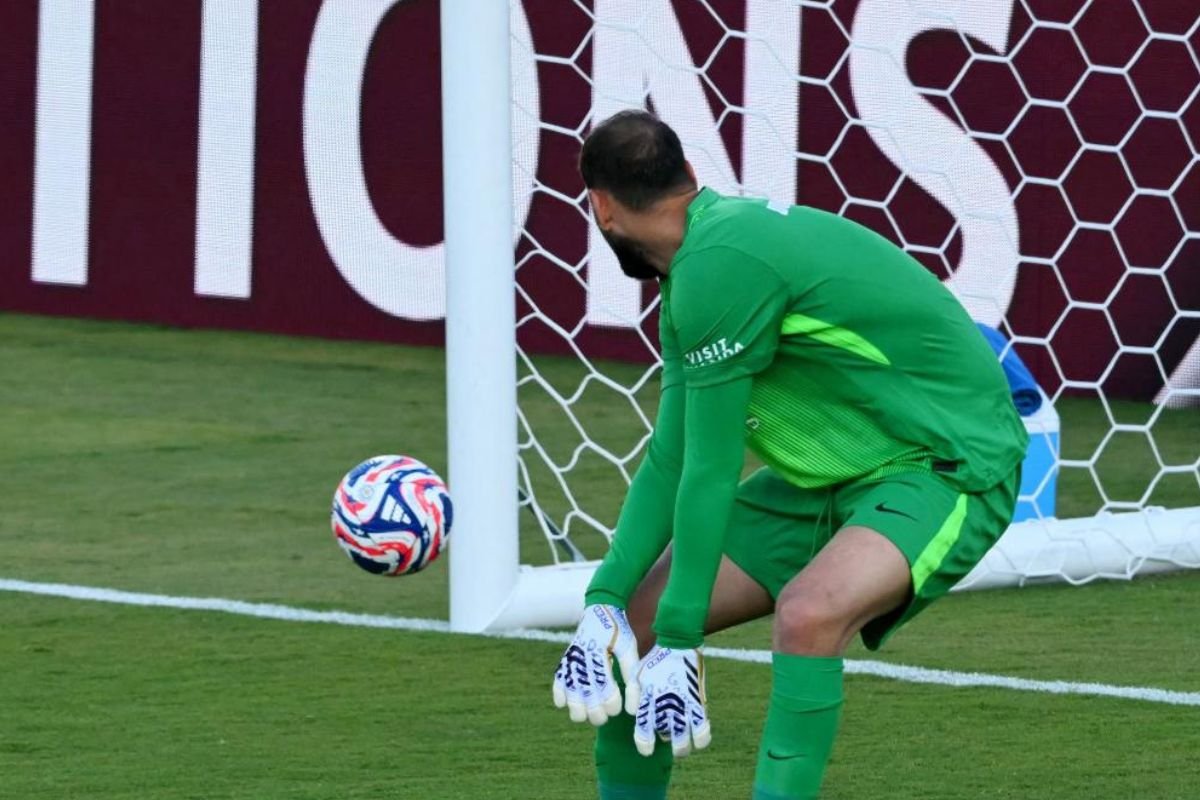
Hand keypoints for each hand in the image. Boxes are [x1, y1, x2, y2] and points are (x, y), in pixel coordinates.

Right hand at [552, 604, 639, 725]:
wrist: (600, 609)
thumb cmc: (619, 631)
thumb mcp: (630, 649)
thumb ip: (631, 677)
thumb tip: (632, 708)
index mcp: (600, 653)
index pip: (604, 689)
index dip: (611, 704)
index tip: (617, 710)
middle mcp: (582, 658)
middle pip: (584, 697)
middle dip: (595, 713)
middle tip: (605, 716)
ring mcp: (571, 659)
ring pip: (569, 694)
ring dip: (578, 709)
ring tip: (588, 713)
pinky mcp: (565, 660)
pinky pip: (558, 681)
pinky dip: (560, 694)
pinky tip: (566, 702)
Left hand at [629, 645, 710, 757]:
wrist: (679, 643)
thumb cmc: (656, 659)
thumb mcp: (638, 674)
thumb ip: (632, 695)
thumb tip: (633, 715)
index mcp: (647, 699)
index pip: (644, 730)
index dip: (644, 744)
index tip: (647, 751)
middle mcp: (664, 705)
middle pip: (665, 736)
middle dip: (666, 743)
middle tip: (669, 741)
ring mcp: (682, 705)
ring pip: (683, 739)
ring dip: (683, 747)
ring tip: (682, 747)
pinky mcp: (698, 702)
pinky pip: (702, 729)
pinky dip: (701, 739)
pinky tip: (698, 739)